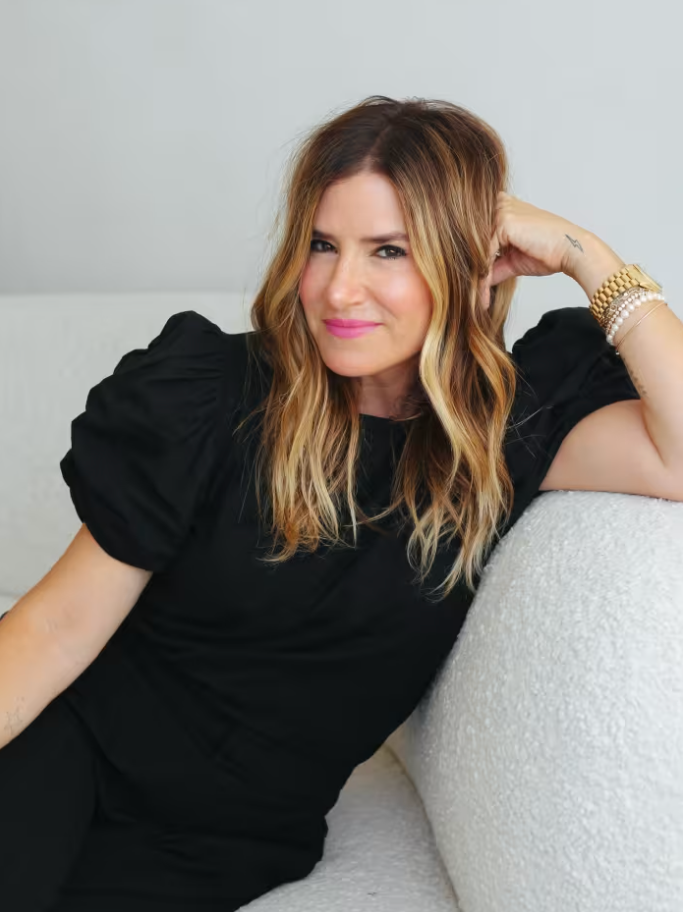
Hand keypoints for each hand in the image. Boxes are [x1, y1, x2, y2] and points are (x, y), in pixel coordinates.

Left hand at [479, 191, 589, 308]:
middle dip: (472, 270)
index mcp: (503, 208)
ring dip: (475, 277)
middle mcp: (500, 205)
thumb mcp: (513, 261)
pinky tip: (483, 296)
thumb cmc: (548, 252)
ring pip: (477, 249)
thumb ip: (493, 267)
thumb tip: (477, 281)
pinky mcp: (504, 223)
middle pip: (474, 242)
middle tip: (469, 297)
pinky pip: (485, 254)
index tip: (471, 285)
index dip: (473, 260)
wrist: (570, 251)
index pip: (477, 235)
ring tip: (477, 302)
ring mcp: (501, 212)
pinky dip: (483, 277)